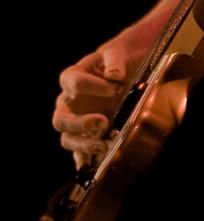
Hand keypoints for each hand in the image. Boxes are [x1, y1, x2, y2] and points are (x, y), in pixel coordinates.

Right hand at [52, 40, 134, 168]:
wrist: (125, 70)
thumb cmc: (117, 61)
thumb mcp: (117, 54)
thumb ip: (115, 62)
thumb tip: (115, 75)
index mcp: (72, 77)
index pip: (73, 82)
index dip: (92, 85)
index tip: (115, 86)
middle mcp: (69, 102)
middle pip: (61, 118)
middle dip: (80, 123)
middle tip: (103, 122)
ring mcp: (76, 120)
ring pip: (67, 138)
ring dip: (83, 144)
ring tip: (104, 145)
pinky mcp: (87, 134)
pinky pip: (79, 152)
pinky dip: (84, 161)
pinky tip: (93, 167)